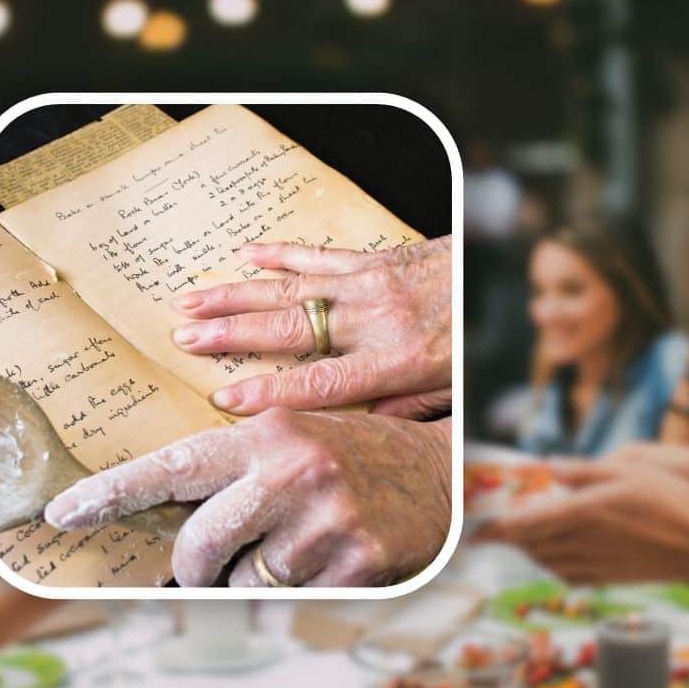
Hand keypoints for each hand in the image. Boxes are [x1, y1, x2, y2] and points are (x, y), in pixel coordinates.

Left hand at [43, 409, 451, 586]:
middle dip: (192, 566)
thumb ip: (233, 471)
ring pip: (242, 580)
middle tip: (205, 563)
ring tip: (293, 539)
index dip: (112, 494)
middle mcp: (292, 473)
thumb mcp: (291, 438)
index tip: (64, 512)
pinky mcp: (355, 564)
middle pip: (198, 546)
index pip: (172, 468)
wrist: (438, 471)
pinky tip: (325, 552)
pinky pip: (288, 597)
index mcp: (268, 434)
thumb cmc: (350, 453)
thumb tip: (167, 521)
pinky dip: (294, 585)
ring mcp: (325, 521)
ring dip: (253, 573)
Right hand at [170, 239, 450, 417]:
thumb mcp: (453, 390)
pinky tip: (245, 254)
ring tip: (192, 301)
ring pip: (290, 289)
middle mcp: (374, 319)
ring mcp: (370, 283)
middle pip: (288, 329)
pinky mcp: (374, 258)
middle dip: (230, 334)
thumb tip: (358, 433)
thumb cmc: (478, 341)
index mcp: (394, 361)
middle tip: (183, 339)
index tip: (223, 398)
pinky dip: (279, 254)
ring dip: (236, 295)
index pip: (318, 382)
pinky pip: (318, 255)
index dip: (268, 392)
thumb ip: (406, 411)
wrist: (504, 275)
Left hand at [474, 451, 688, 605]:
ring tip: (522, 538)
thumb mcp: (626, 469)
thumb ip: (582, 470)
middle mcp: (582, 542)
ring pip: (546, 561)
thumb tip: (549, 468)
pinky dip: (552, 566)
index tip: (472, 534)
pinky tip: (555, 558)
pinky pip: (568, 576)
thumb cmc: (672, 502)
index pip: (523, 525)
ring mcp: (597, 564)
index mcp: (580, 513)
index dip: (494, 531)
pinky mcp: (612, 577)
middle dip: (508, 538)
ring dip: (528, 550)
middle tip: (494, 529)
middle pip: (530, 545)